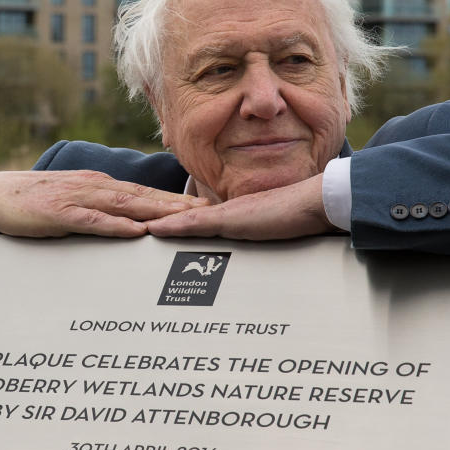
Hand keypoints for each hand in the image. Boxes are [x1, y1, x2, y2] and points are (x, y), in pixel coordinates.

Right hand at [0, 171, 208, 237]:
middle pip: (144, 196)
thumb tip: (131, 219)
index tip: (205, 205)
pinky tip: (136, 230)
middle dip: (178, 204)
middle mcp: (95, 187)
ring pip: (124, 205)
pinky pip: (92, 220)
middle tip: (210, 211)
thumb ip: (102, 208)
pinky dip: (115, 225)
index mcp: (100, 185)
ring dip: (156, 212)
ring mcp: (77, 199)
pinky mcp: (60, 214)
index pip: (145, 192)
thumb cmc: (36, 201)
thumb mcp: (75, 201)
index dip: (176, 198)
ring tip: (185, 219)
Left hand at [145, 174, 337, 240]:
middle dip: (160, 225)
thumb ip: (263, 237)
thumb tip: (260, 247)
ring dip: (161, 224)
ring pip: (185, 219)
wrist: (318, 202)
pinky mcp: (232, 219)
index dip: (174, 223)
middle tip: (132, 230)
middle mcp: (227, 211)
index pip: (197, 219)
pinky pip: (197, 223)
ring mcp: (228, 214)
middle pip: (185, 218)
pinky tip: (156, 229)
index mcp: (234, 215)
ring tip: (134, 228)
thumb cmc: (303, 217)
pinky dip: (175, 226)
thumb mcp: (275, 232)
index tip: (154, 229)